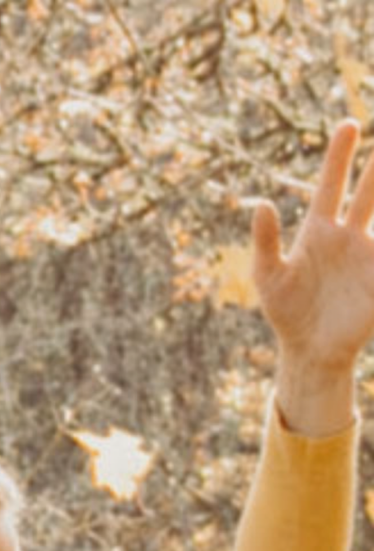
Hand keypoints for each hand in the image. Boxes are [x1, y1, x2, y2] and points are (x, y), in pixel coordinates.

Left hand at [253, 119, 373, 434]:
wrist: (309, 351)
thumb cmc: (285, 313)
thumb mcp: (268, 276)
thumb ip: (265, 241)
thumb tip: (261, 203)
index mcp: (318, 231)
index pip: (331, 185)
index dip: (339, 156)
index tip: (349, 125)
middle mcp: (347, 236)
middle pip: (367, 193)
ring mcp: (367, 256)